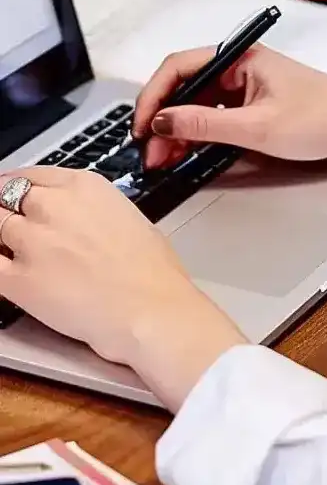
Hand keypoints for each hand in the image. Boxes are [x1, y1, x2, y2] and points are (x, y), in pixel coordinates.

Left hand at [0, 168, 245, 411]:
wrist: (151, 309)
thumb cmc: (153, 272)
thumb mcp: (129, 217)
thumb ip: (92, 209)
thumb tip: (81, 217)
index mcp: (83, 186)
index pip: (31, 175)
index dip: (16, 186)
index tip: (10, 193)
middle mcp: (54, 206)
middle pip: (6, 196)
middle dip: (6, 210)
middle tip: (10, 223)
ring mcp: (33, 241)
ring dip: (1, 237)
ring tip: (13, 250)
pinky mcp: (20, 279)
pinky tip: (7, 271)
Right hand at [134, 45, 326, 167]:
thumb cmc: (323, 117)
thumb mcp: (259, 127)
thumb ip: (206, 124)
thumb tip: (162, 121)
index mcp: (238, 57)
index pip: (178, 68)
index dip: (152, 97)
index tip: (142, 127)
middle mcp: (236, 67)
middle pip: (183, 88)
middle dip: (161, 120)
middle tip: (151, 154)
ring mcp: (242, 86)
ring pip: (195, 104)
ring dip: (176, 130)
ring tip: (164, 159)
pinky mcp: (250, 105)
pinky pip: (212, 116)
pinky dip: (196, 134)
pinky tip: (186, 152)